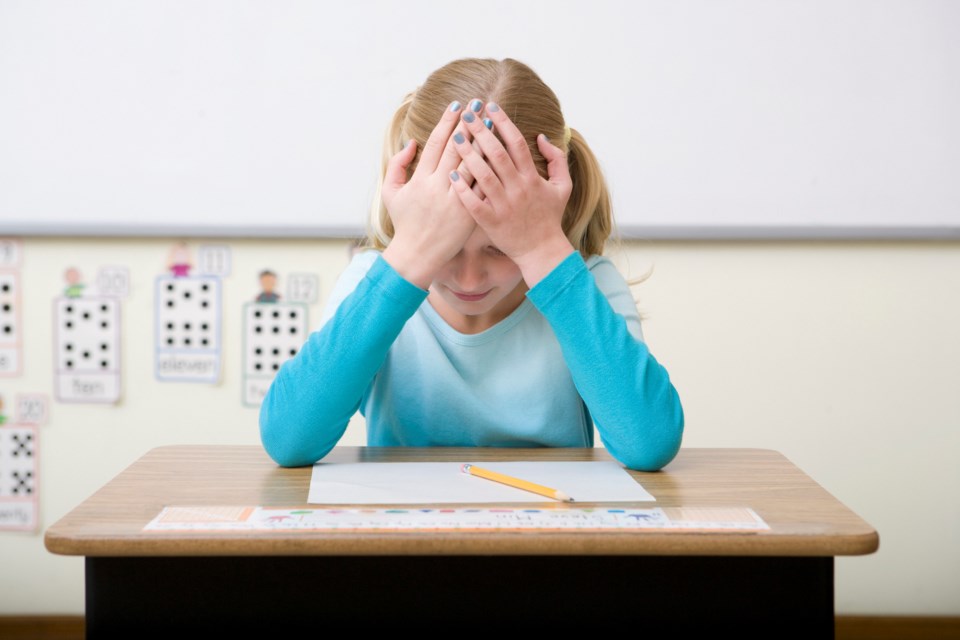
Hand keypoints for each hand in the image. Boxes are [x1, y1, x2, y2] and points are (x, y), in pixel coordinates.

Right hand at [381, 101, 476, 288]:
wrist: (417, 255)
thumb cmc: (405, 223)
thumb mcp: (391, 192)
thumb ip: (398, 165)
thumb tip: (412, 143)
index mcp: (421, 179)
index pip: (437, 143)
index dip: (447, 122)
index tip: (457, 105)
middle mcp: (439, 187)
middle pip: (458, 148)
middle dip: (468, 124)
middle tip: (479, 104)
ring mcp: (456, 200)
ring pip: (473, 164)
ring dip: (483, 141)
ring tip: (492, 122)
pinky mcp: (469, 213)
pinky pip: (483, 187)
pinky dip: (492, 170)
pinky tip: (502, 153)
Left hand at [449, 101, 575, 285]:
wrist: (542, 251)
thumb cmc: (550, 216)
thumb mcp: (563, 186)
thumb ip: (557, 159)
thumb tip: (542, 137)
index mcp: (532, 178)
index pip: (517, 142)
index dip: (503, 122)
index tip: (490, 106)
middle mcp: (518, 189)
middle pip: (497, 154)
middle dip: (481, 131)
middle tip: (466, 114)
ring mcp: (504, 206)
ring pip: (483, 175)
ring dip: (468, 155)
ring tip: (454, 137)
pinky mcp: (492, 222)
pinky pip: (474, 203)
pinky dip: (462, 188)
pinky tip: (450, 173)